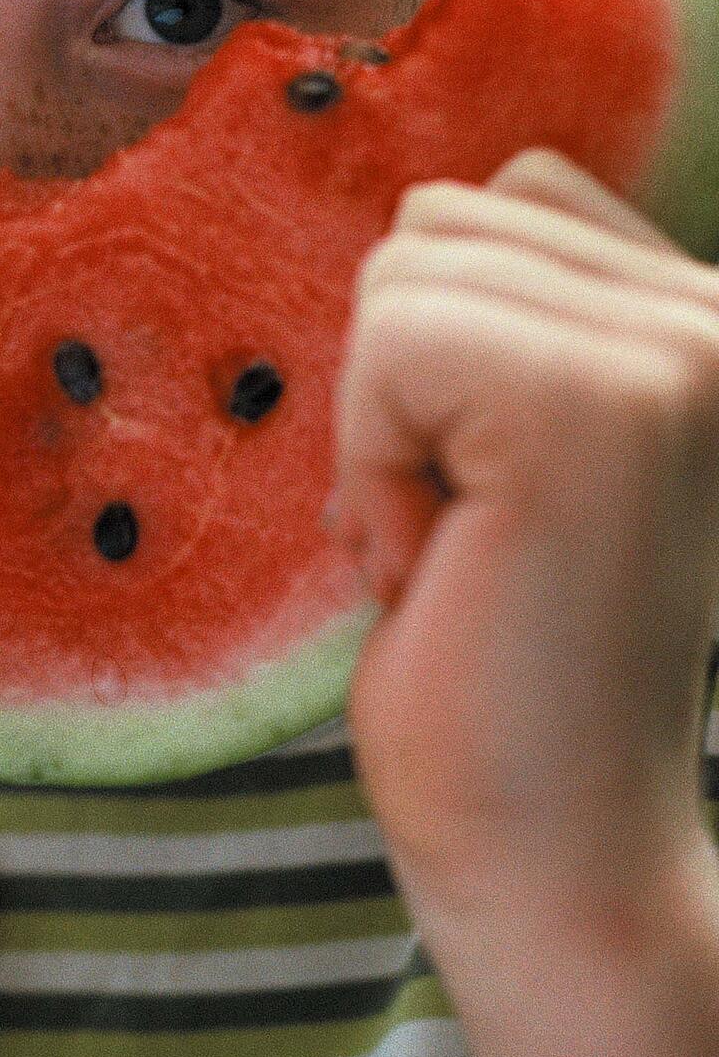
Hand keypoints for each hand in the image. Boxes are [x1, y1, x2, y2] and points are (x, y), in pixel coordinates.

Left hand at [325, 148, 718, 926]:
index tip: (488, 501)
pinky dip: (370, 460)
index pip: (503, 201)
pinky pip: (389, 337)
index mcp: (706, 319)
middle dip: (399, 390)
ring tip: (465, 551)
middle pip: (440, 226)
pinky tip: (439, 566)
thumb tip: (420, 216)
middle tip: (472, 540)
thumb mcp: (511, 451)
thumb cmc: (500, 667)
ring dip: (383, 429)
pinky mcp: (598, 404)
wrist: (551, 855)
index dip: (433, 356)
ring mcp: (678, 353)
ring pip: (406, 272)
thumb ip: (509, 321)